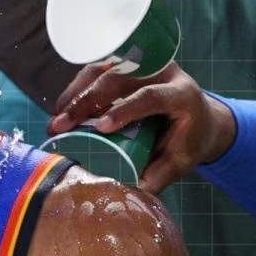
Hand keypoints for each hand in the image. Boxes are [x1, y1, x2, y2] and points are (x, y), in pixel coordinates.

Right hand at [48, 62, 236, 194]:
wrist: (199, 115)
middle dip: (86, 101)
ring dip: (75, 93)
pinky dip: (77, 88)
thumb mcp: (181, 161)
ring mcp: (142, 63)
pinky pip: (98, 70)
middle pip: (119, 78)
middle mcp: (163, 71)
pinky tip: (63, 108)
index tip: (101, 128)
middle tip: (60, 125)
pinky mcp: (127, 64)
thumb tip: (129, 191)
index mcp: (182, 94)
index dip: (124, 109)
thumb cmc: (189, 140)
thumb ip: (158, 175)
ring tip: (56, 119)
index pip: (150, 96)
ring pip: (103, 70)